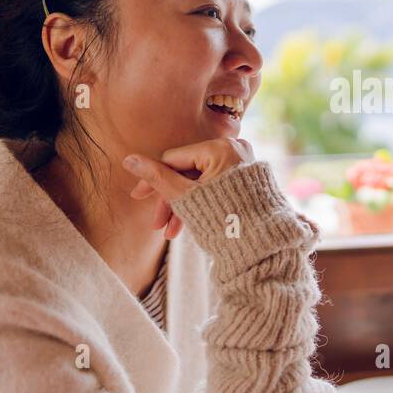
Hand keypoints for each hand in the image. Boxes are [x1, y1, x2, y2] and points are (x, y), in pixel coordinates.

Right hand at [123, 139, 255, 235]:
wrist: (264, 244)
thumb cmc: (224, 219)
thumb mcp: (184, 197)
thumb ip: (157, 178)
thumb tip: (129, 159)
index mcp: (219, 148)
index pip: (174, 159)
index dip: (153, 180)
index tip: (137, 197)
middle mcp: (233, 149)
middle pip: (187, 172)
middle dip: (171, 200)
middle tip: (156, 224)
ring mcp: (242, 162)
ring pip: (200, 181)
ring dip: (184, 205)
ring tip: (171, 232)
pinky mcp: (247, 177)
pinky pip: (216, 185)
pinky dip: (201, 202)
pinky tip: (188, 224)